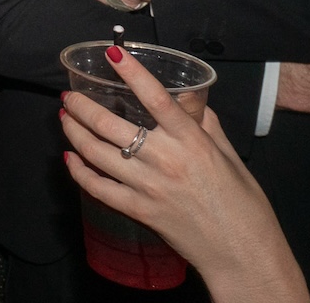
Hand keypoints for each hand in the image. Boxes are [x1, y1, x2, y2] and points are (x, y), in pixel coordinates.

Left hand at [62, 46, 308, 302]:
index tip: (113, 54)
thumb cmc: (243, 203)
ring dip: (74, 132)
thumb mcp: (229, 155)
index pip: (157, 99)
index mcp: (192, 142)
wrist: (243, 255)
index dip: (132, 74)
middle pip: (111, 125)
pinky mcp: (139, 212)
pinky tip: (69, 158)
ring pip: (97, 153)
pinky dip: (79, 172)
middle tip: (68, 95)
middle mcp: (166, 160)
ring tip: (65, 118)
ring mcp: (148, 187)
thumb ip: (204, 123)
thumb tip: (187, 98)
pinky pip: (99, 188)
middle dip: (82, 106)